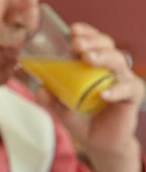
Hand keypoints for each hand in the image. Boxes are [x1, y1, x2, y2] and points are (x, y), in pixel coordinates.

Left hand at [35, 23, 143, 171]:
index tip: (72, 30)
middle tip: (76, 45)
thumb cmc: (80, 117)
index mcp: (93, 63)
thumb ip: (49, 97)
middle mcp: (110, 67)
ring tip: (88, 59)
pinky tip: (103, 94)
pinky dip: (116, 90)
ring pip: (118, 62)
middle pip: (107, 45)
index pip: (92, 40)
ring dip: (103, 57)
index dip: (85, 32)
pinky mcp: (132, 97)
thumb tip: (39, 89)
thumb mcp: (60, 106)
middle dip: (92, 41)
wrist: (97, 142)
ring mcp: (123, 80)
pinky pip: (128, 89)